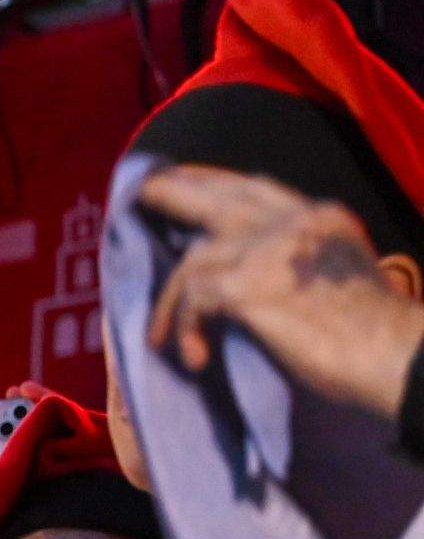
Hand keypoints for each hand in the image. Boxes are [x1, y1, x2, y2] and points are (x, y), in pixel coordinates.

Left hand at [141, 164, 423, 420]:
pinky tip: (197, 358)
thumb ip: (300, 260)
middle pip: (219, 198)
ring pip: (194, 260)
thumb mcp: (338, 275)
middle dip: (177, 193)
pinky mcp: (247, 286)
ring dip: (170, 303)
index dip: (218, 184)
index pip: (260, 189)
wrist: (395, 358)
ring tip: (158, 337)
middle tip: (144, 192)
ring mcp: (268, 249)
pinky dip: (185, 330)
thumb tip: (248, 273)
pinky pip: (192, 300)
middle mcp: (294, 222)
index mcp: (320, 218)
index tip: (187, 180)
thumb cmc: (373, 335)